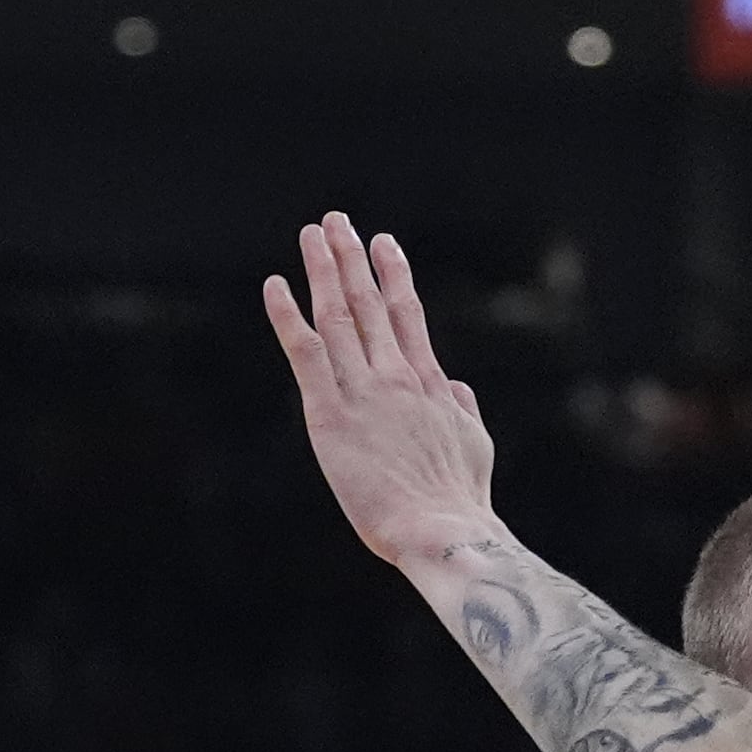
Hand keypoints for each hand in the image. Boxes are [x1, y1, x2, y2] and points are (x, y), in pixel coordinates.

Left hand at [264, 214, 501, 568]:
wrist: (442, 529)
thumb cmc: (460, 500)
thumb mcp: (476, 445)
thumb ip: (463, 409)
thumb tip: (459, 387)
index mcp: (431, 384)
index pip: (407, 316)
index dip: (393, 276)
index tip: (384, 244)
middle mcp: (396, 377)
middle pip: (370, 303)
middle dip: (353, 258)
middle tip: (339, 222)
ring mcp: (363, 392)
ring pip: (338, 316)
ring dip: (323, 270)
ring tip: (313, 235)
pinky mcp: (330, 414)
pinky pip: (305, 352)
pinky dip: (287, 316)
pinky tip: (275, 286)